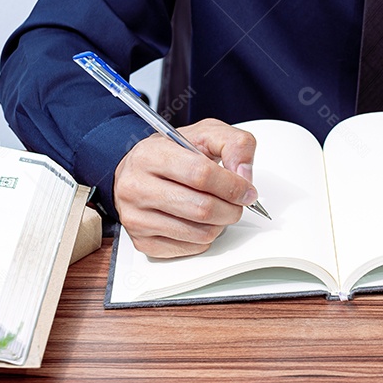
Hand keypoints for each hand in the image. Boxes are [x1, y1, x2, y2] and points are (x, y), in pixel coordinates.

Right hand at [113, 118, 258, 257]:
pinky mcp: (142, 242)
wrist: (139, 171)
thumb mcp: (205, 133)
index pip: (201, 175)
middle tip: (236, 203)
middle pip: (202, 209)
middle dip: (231, 209)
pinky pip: (190, 248)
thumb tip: (244, 175)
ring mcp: (136, 217)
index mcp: (150, 155)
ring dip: (220, 224)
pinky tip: (199, 222)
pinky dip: (204, 238)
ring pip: (199, 233)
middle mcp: (136, 187)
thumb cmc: (173, 153)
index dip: (232, 186)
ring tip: (217, 209)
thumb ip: (234, 144)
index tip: (246, 191)